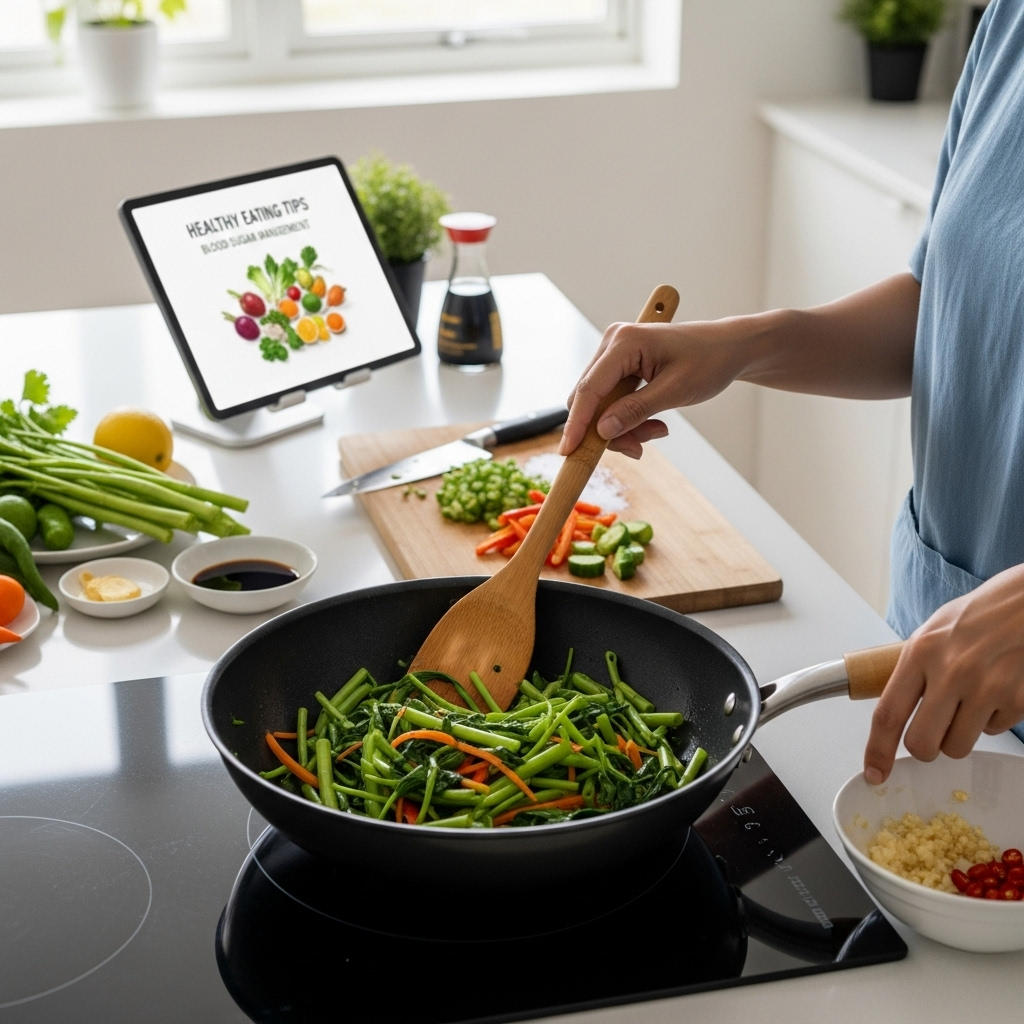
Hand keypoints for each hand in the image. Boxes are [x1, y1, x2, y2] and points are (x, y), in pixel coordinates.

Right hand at [558, 319, 746, 458]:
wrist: (729, 348)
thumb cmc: (709, 361)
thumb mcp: (675, 391)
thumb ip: (635, 411)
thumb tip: (602, 432)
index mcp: (624, 341)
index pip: (589, 388)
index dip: (577, 423)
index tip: (568, 452)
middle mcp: (613, 343)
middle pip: (590, 399)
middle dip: (608, 430)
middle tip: (639, 449)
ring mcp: (615, 354)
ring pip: (600, 404)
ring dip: (622, 427)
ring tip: (657, 432)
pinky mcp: (621, 366)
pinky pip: (611, 400)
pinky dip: (627, 419)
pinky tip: (652, 425)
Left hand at [863, 564, 1023, 783]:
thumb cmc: (979, 616)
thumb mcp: (932, 634)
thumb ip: (912, 672)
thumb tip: (894, 712)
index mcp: (921, 652)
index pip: (888, 714)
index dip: (877, 751)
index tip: (874, 772)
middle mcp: (952, 672)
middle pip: (922, 744)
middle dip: (924, 748)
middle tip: (931, 732)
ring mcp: (987, 688)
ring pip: (957, 746)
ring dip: (958, 735)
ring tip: (966, 703)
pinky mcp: (1016, 700)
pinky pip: (992, 732)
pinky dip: (990, 720)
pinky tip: (993, 692)